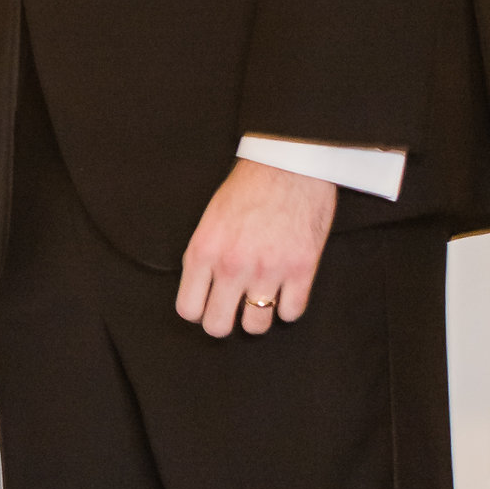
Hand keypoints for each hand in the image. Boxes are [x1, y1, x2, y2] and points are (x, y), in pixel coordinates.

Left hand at [176, 160, 335, 338]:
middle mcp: (232, 265)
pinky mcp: (301, 270)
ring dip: (258, 315)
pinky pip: (291, 313)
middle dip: (225, 320)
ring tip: (262, 297)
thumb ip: (204, 255)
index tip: (208, 304)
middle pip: (218, 326)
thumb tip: (202, 287)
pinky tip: (286, 288)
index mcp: (204, 250)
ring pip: (256, 326)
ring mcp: (267, 270)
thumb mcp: (210, 218)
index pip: (188, 309)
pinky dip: (288, 306)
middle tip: (234, 306)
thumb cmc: (249, 184)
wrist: (289, 162)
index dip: (198, 310)